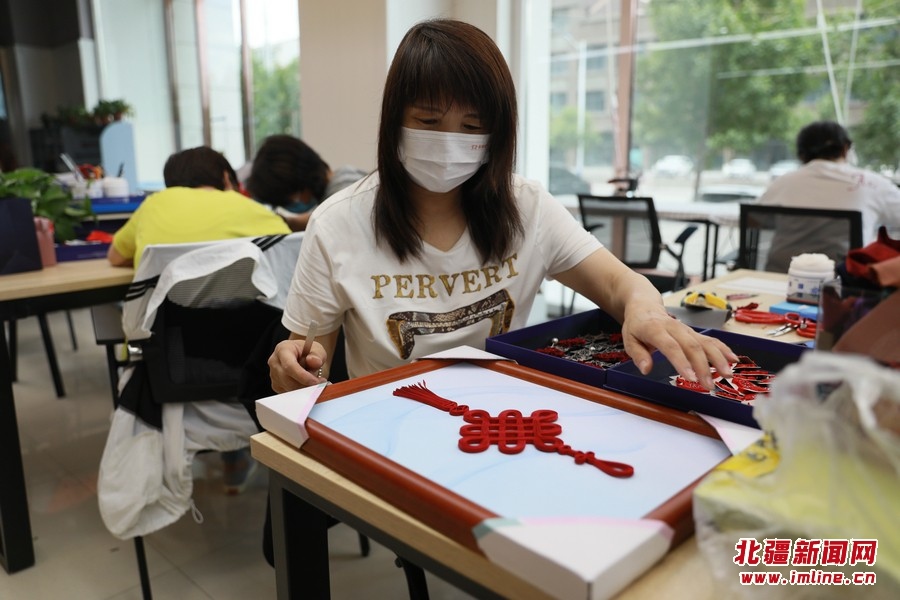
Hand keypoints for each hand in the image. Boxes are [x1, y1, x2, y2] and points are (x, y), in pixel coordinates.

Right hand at [268, 339, 327, 392]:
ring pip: (288, 388)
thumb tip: (315, 361)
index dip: (302, 376)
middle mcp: (274, 362)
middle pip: (287, 379)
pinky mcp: (276, 385)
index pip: (289, 365)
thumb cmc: (309, 351)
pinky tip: (308, 386)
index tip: (315, 382)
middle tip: (321, 383)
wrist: (304, 357)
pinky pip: (288, 393)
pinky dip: (300, 393)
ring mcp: (274, 375)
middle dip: (305, 385)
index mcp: (282, 349)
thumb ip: (317, 355)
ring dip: (304, 389)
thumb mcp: (317, 349)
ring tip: (316, 383)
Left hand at [621, 300, 737, 389]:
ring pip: (705, 342)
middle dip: (703, 366)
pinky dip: (723, 349)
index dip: (681, 362)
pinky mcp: (694, 333)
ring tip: (727, 374)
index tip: (690, 378)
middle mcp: (674, 328)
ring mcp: (686, 330)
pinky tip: (733, 360)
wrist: (645, 306)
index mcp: (655, 329)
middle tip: (709, 385)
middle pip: (692, 346)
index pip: (671, 346)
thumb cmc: (637, 325)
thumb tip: (646, 368)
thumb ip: (638, 354)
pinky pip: (710, 340)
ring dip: (718, 358)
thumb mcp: (629, 339)